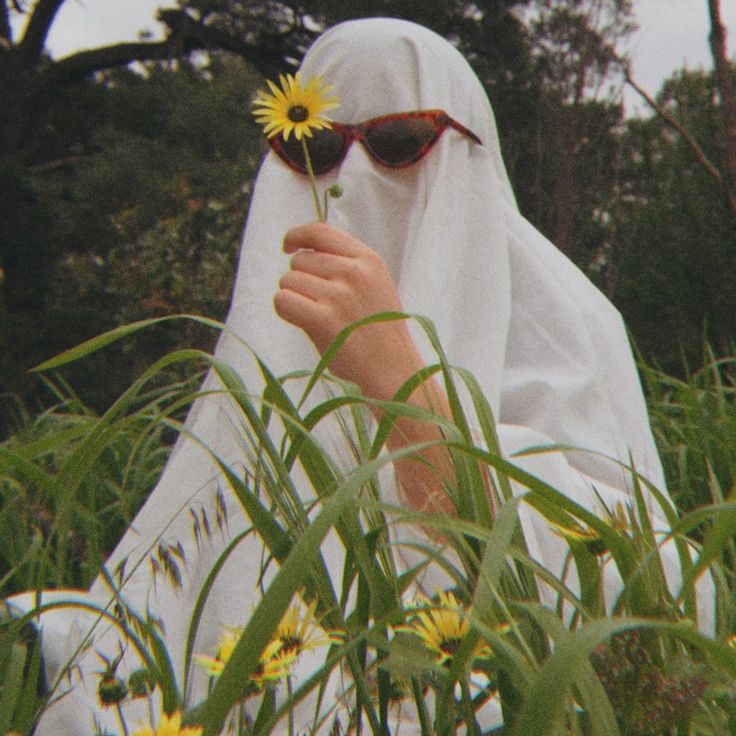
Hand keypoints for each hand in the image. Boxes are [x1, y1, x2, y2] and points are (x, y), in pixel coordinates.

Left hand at [275, 221, 457, 517]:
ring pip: (288, 281)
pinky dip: (286, 311)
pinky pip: (283, 301)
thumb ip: (347, 264)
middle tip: (321, 306)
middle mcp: (354, 272)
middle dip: (301, 281)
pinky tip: (304, 324)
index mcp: (369, 259)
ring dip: (295, 299)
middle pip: (300, 260)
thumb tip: (301, 251)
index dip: (297, 236)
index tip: (287, 245)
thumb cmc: (382, 334)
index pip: (321, 231)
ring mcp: (338, 295)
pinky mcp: (322, 319)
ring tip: (319, 319)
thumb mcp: (376, 286)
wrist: (395, 373)